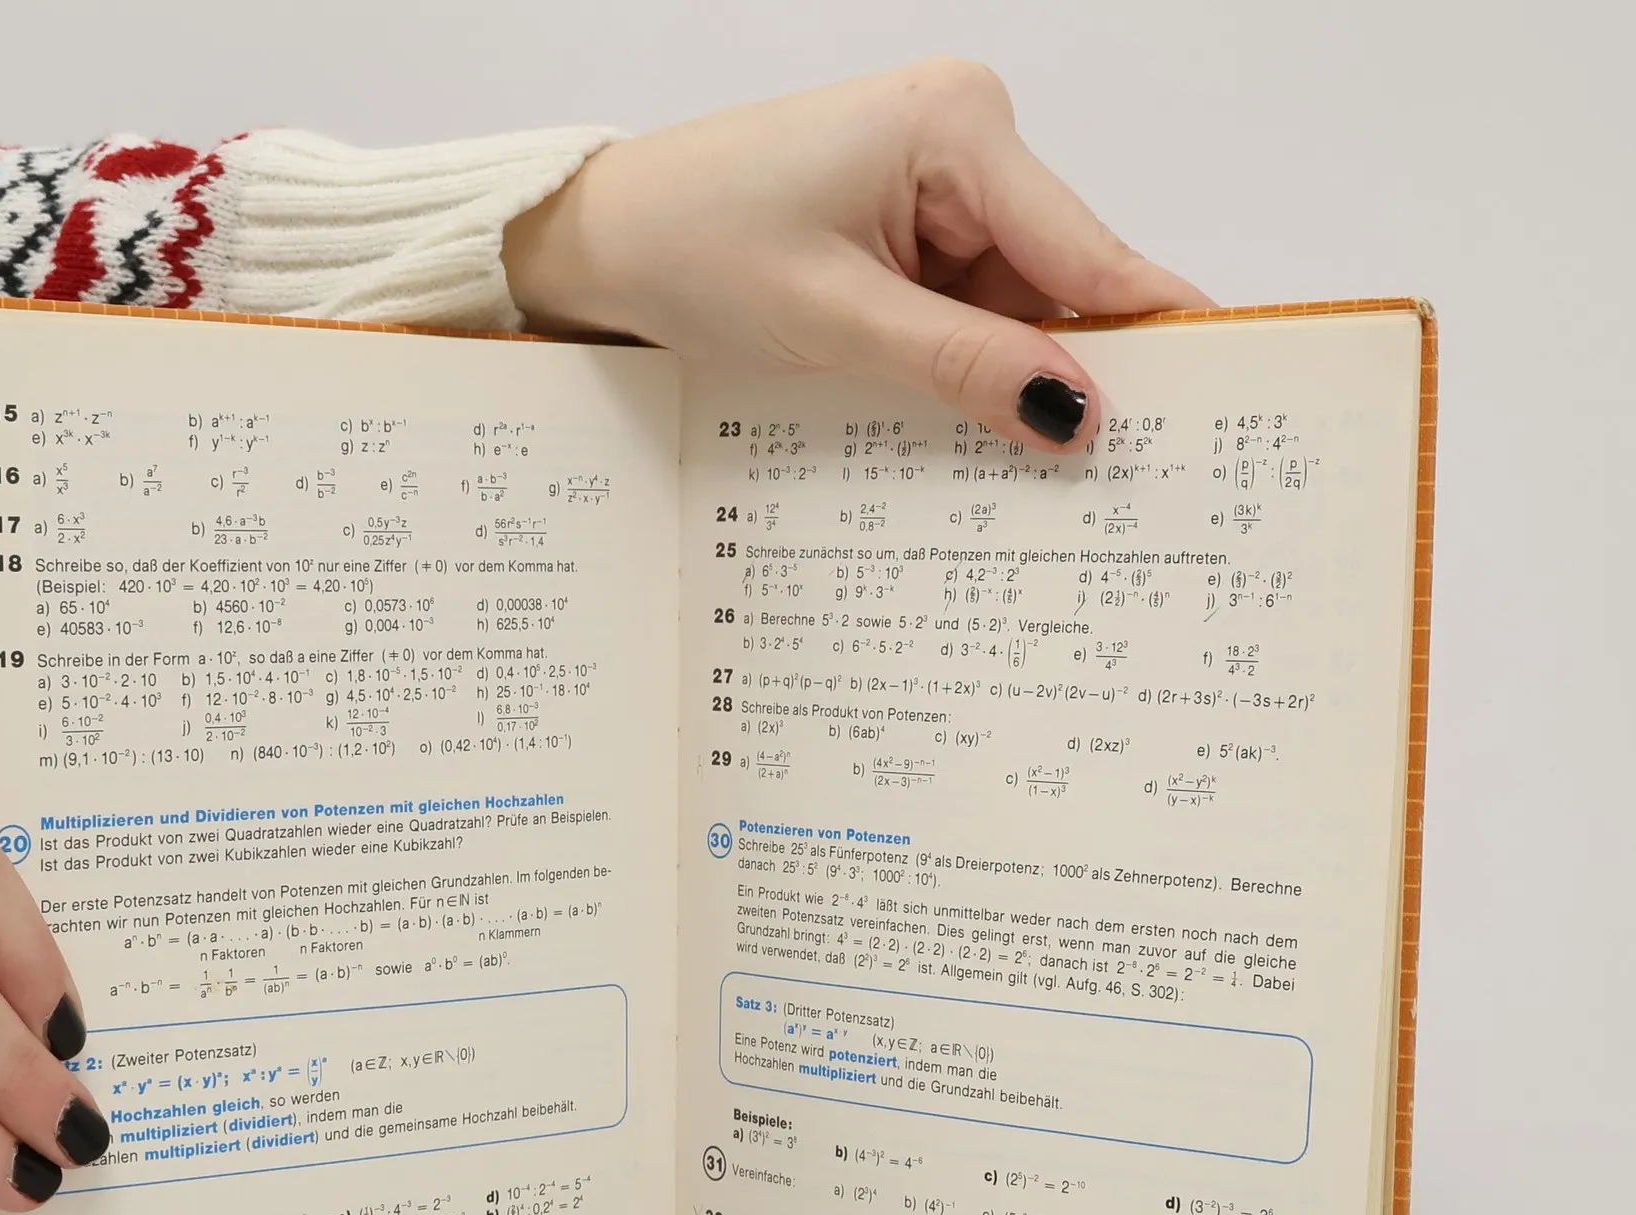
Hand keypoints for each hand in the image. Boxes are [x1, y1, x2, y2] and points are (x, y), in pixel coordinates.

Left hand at [506, 59, 1209, 449]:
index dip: (1152, 336)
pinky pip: (969, 308)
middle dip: (1076, 371)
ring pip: (1018, 306)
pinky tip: (975, 429)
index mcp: (960, 126)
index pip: (1088, 252)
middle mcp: (966, 139)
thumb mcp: (838, 323)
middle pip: (1063, 280)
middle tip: (1122, 480)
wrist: (602, 240)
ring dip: (1014, 381)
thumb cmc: (692, 248)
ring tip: (1036, 474)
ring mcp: (938, 185)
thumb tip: (1076, 415)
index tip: (1220, 406)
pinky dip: (971, 368)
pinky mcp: (907, 227)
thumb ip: (965, 367)